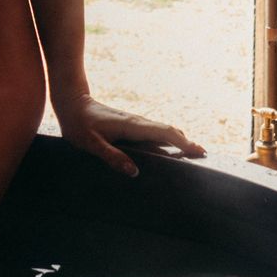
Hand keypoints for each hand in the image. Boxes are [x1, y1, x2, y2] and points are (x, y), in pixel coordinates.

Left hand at [53, 92, 203, 178]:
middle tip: (203, 156)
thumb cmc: (79, 124)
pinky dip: (166, 141)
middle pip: (169, 131)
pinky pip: (153, 134)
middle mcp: (137, 123)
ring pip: (162, 132)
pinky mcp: (130, 127)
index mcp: (132, 126)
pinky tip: (169, 151)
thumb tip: (134, 172)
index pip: (165, 133)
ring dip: (178, 141)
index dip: (183, 143)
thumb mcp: (91, 144)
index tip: (199, 151)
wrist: (72, 104)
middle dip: (187, 143)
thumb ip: (112, 157)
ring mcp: (135, 124)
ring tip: (193, 155)